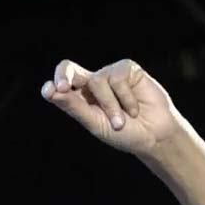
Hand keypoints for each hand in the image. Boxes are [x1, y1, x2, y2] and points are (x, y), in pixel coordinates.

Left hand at [41, 59, 185, 156]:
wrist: (154, 136)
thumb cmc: (123, 133)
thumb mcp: (95, 123)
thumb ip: (73, 107)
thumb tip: (50, 92)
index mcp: (80, 97)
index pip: (61, 84)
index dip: (54, 84)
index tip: (51, 91)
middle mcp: (92, 82)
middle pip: (69, 68)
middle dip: (64, 75)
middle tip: (63, 88)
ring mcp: (110, 74)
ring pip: (98, 81)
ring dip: (110, 106)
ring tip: (121, 121)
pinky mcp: (128, 69)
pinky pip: (118, 78)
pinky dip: (126, 98)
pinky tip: (134, 109)